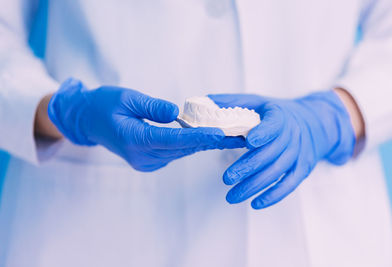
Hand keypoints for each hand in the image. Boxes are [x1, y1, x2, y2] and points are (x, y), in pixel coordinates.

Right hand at [48, 78, 244, 170]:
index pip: (173, 139)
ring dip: (205, 144)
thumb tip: (176, 112)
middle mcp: (142, 156)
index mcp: (134, 140)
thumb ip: (151, 107)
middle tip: (237, 134)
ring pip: (181, 152)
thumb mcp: (126, 97)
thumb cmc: (104, 105)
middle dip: (210, 141)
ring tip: (231, 136)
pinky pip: (175, 152)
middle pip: (182, 148)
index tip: (221, 134)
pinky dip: (192, 144)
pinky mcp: (149, 161)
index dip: (198, 136)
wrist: (88, 121)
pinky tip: (210, 137)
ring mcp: (146, 162)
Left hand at [208, 91, 355, 208]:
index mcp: (280, 117)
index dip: (263, 133)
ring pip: (277, 171)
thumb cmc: (277, 113)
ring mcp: (299, 154)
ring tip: (232, 196)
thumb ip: (232, 102)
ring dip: (254, 185)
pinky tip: (255, 204)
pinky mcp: (303, 169)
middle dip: (248, 167)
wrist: (313, 121)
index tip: (248, 141)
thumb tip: (205, 101)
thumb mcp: (258, 102)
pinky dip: (273, 196)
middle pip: (271, 154)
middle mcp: (293, 135)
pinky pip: (289, 185)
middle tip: (227, 179)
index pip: (274, 125)